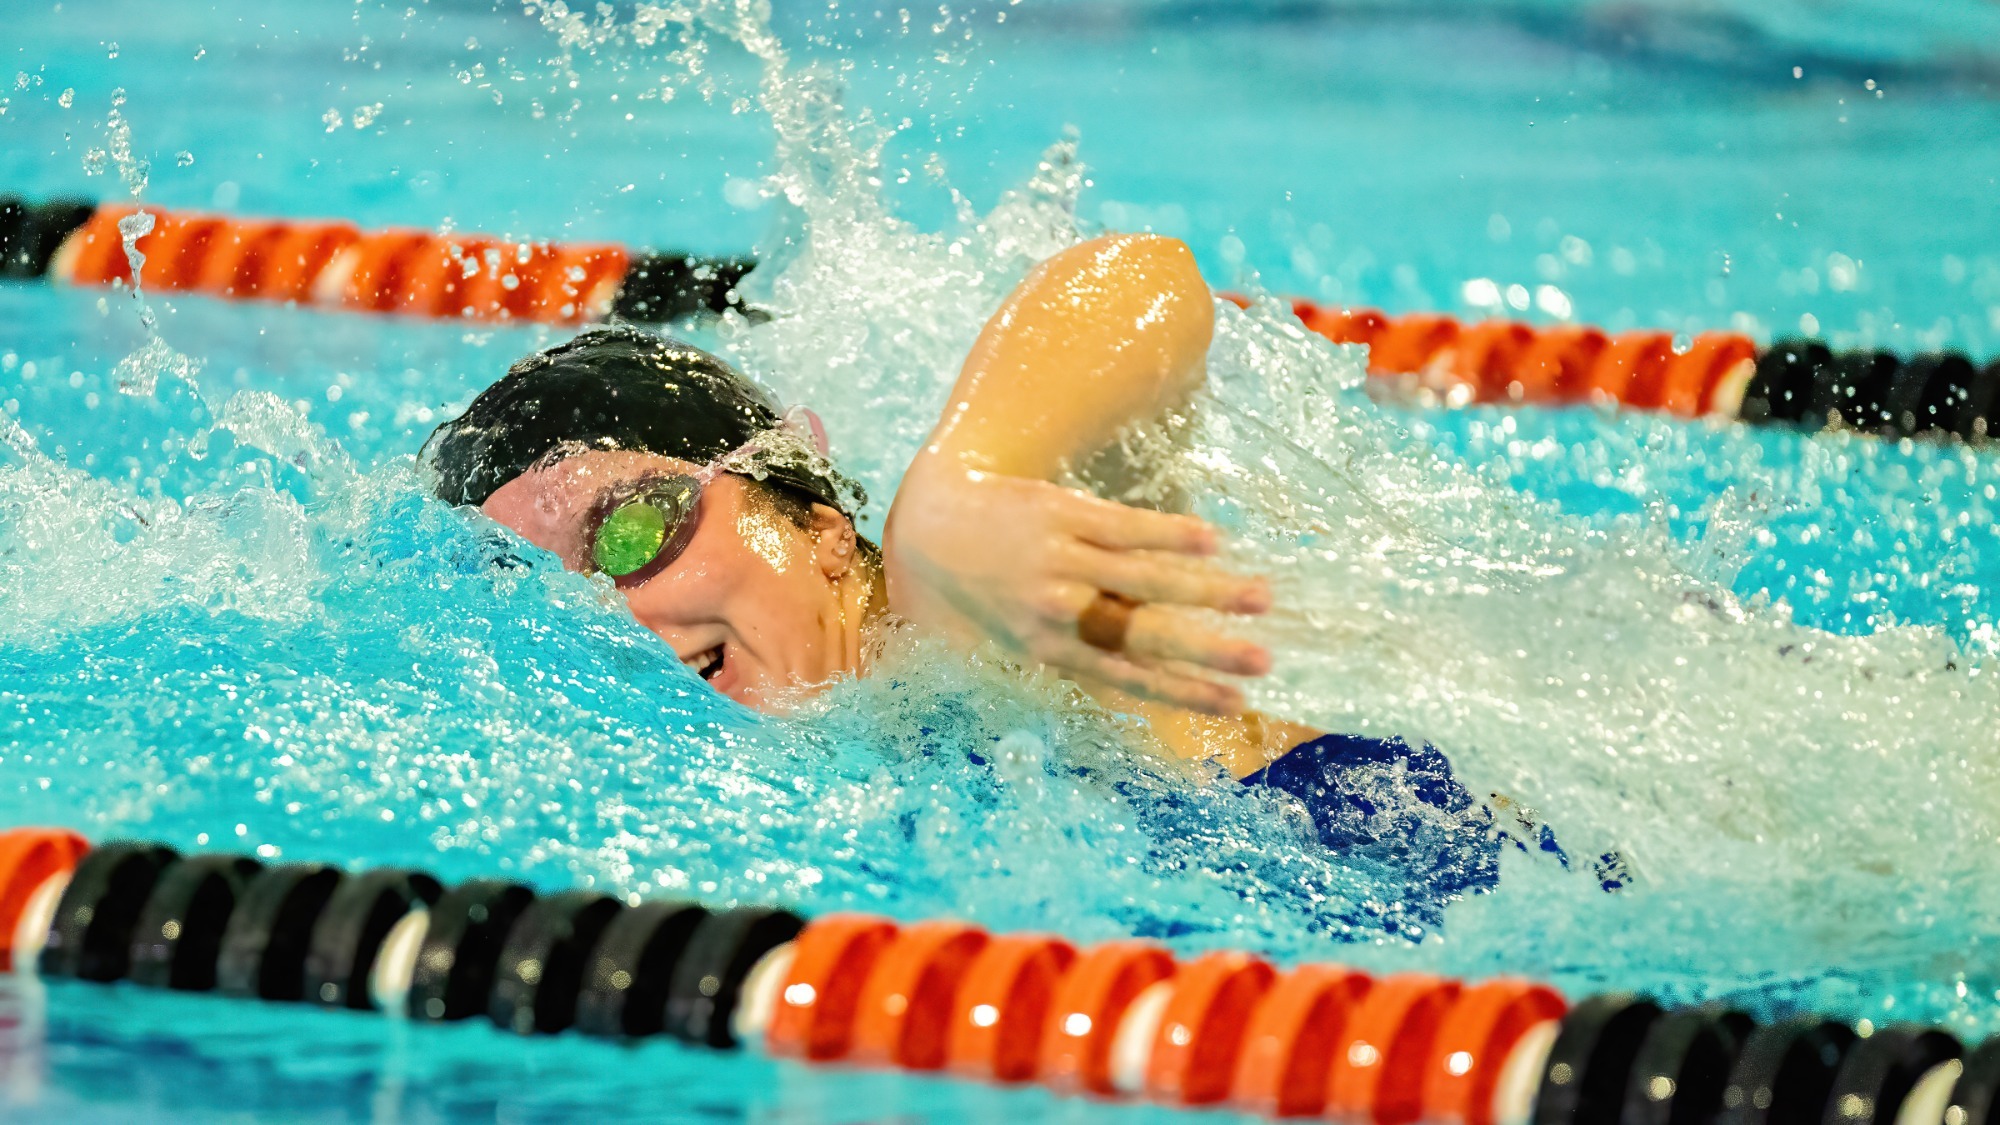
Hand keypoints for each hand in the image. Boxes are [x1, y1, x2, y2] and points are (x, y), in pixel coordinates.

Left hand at [882, 452, 1272, 714]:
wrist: (931, 521)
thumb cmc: (969, 594)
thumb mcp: (1001, 646)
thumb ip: (1060, 666)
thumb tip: (1113, 702)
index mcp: (1047, 650)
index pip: (1130, 677)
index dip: (1186, 691)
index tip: (1236, 704)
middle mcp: (1059, 609)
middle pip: (1147, 633)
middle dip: (1210, 650)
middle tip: (1264, 661)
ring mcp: (1063, 559)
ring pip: (1147, 578)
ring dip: (1208, 589)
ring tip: (1261, 597)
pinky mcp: (1064, 513)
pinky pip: (1126, 526)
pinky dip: (1171, 533)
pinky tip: (1214, 539)